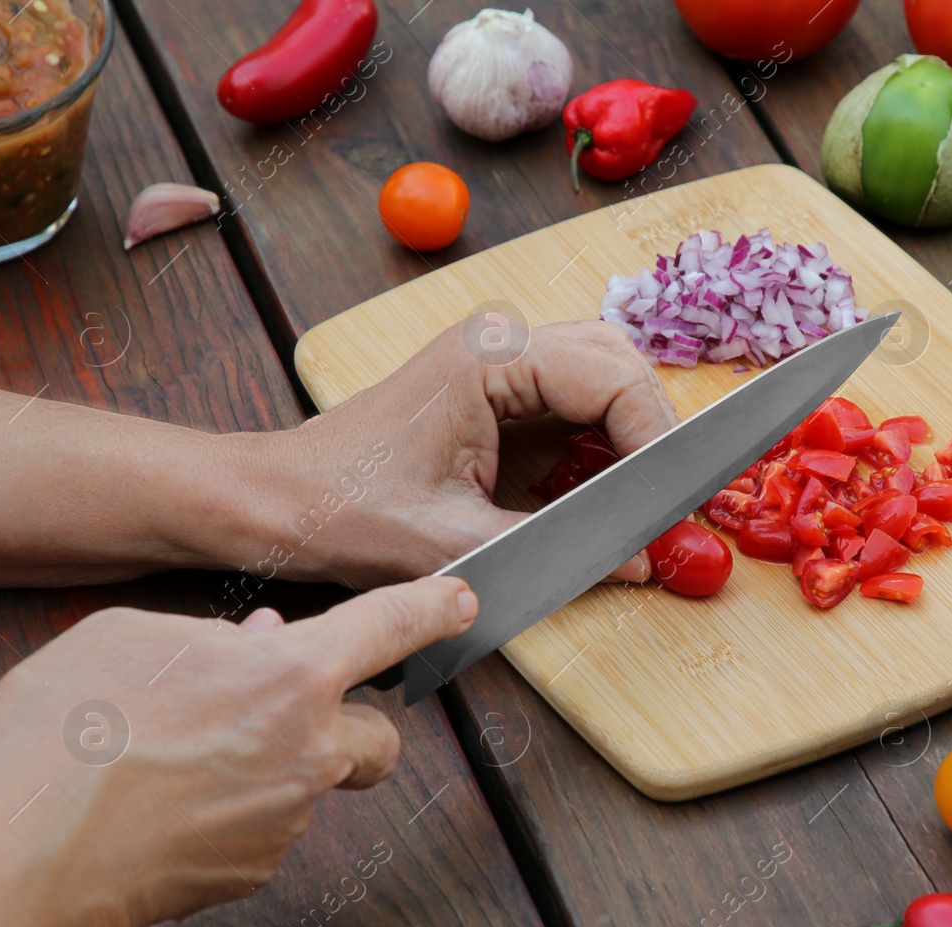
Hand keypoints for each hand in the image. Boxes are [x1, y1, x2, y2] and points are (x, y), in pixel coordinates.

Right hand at [0, 576, 475, 926]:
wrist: (29, 859)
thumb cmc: (66, 737)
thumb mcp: (125, 640)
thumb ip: (205, 638)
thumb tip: (254, 645)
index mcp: (290, 675)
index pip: (389, 628)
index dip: (432, 608)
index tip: (460, 602)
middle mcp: (310, 749)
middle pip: (381, 737)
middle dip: (351, 724)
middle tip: (291, 714)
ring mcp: (288, 818)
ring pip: (314, 785)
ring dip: (278, 768)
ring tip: (187, 759)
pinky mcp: (256, 871)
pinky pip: (268, 832)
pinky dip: (237, 816)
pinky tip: (171, 807)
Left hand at [241, 318, 677, 588]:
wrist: (279, 501)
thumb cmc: (345, 511)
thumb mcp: (456, 544)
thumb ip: (557, 548)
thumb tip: (643, 561)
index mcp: (489, 357)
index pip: (612, 378)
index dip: (656, 439)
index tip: (671, 501)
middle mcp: (499, 340)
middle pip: (619, 361)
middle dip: (653, 430)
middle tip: (666, 500)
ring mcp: (497, 356)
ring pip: (605, 370)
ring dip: (631, 427)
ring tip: (642, 491)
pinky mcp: (495, 383)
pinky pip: (575, 391)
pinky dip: (603, 432)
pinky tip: (605, 480)